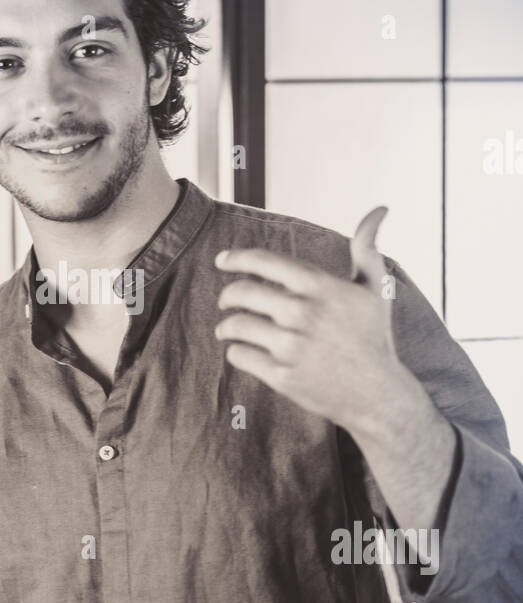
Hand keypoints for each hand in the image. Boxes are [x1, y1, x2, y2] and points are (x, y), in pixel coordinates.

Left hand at [214, 207, 403, 435]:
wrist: (378, 394)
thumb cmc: (373, 337)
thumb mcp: (375, 289)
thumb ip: (366, 248)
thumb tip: (380, 208)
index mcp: (319, 286)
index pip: (263, 262)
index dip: (236, 258)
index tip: (221, 260)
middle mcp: (302, 313)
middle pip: (241, 293)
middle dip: (227, 295)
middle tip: (226, 300)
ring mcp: (291, 346)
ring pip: (236, 325)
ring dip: (226, 325)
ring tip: (227, 328)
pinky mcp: (282, 376)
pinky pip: (240, 356)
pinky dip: (236, 351)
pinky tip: (241, 350)